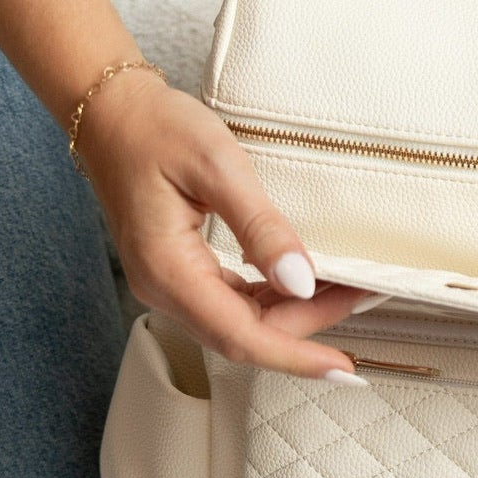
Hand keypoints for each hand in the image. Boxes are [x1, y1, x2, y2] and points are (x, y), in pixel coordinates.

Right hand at [79, 70, 367, 380]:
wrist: (112, 112)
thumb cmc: (157, 129)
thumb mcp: (219, 167)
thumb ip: (261, 228)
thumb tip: (299, 281)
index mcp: (167, 270)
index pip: (240, 337)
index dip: (296, 356)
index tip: (343, 366)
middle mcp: (165, 288)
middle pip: (247, 334)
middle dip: (310, 325)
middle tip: (364, 295)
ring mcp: (171, 283)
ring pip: (243, 322)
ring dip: (298, 314)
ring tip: (348, 288)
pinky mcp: (182, 272)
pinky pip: (235, 303)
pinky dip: (277, 299)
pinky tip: (309, 282)